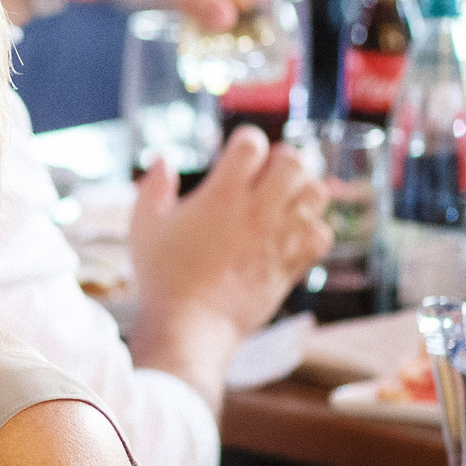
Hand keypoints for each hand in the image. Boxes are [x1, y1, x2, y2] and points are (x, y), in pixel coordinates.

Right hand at [129, 127, 332, 406]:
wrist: (191, 323)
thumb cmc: (162, 274)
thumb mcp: (143, 225)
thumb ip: (153, 187)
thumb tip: (163, 161)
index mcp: (222, 194)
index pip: (252, 144)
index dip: (247, 141)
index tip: (238, 152)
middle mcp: (257, 211)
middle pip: (295, 161)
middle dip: (283, 158)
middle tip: (268, 171)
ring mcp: (280, 238)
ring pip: (316, 194)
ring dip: (302, 189)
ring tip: (285, 198)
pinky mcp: (292, 265)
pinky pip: (322, 235)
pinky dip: (313, 229)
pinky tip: (293, 233)